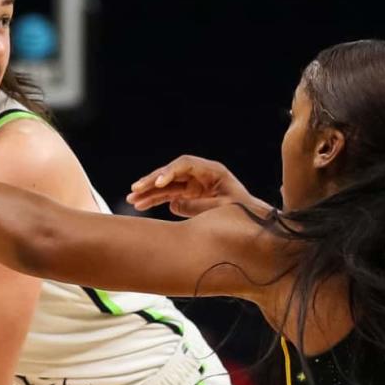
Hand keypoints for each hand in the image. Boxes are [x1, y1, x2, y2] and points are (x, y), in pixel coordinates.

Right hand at [126, 155, 249, 216]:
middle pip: (171, 172)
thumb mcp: (222, 209)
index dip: (169, 171)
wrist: (252, 220)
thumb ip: (198, 207)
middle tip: (135, 188)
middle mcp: (200, 174)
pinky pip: (168, 195)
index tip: (159, 183)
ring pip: (166, 184)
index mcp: (212, 170)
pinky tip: (141, 205)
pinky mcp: (189, 195)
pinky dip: (155, 200)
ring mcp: (193, 184)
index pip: (185, 164)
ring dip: (149, 191)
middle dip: (152, 180)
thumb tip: (173, 204)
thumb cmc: (242, 211)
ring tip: (132, 199)